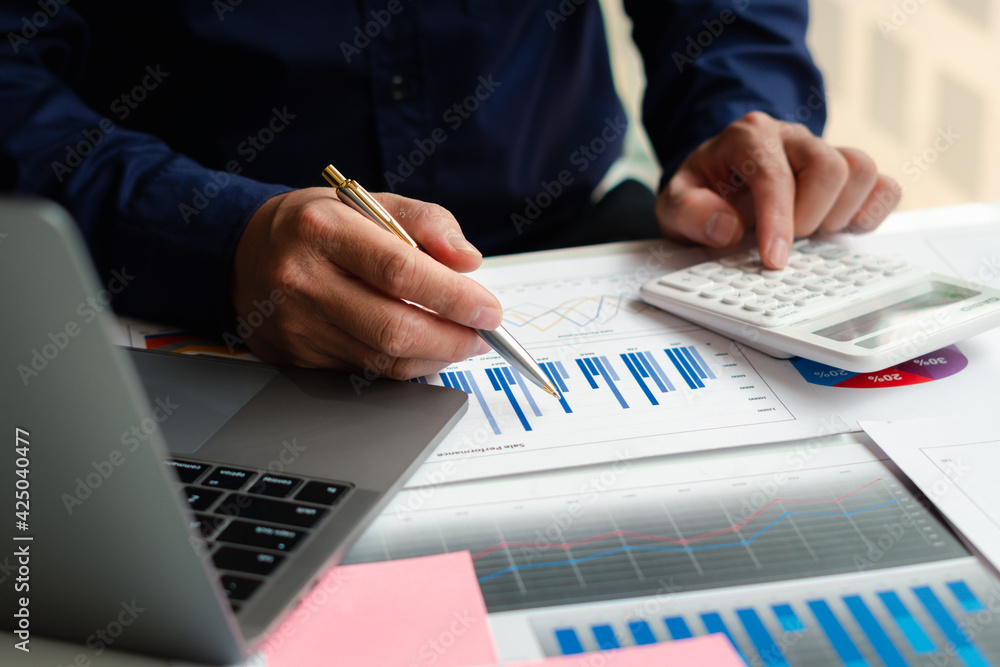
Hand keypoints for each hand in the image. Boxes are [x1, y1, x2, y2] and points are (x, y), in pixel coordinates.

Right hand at [230, 188, 500, 378]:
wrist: (244, 254)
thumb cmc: (318, 226)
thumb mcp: (369, 202)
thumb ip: (427, 222)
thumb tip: (467, 260)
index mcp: (321, 229)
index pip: (400, 271)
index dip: (453, 296)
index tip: (488, 309)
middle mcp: (302, 280)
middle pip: (393, 327)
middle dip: (452, 338)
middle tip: (482, 334)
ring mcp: (297, 325)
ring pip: (383, 360)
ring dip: (435, 357)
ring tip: (460, 341)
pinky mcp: (298, 358)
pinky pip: (367, 372)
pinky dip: (406, 366)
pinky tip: (424, 349)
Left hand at [655, 111, 901, 267]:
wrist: (719, 182)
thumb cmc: (702, 192)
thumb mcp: (673, 205)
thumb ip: (689, 213)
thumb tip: (727, 228)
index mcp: (749, 137)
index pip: (774, 174)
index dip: (778, 220)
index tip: (774, 259)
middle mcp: (792, 137)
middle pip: (829, 166)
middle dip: (809, 217)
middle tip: (786, 244)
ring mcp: (825, 152)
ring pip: (862, 170)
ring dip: (840, 215)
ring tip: (808, 234)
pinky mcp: (849, 175)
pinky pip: (884, 186)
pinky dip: (869, 213)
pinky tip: (839, 230)